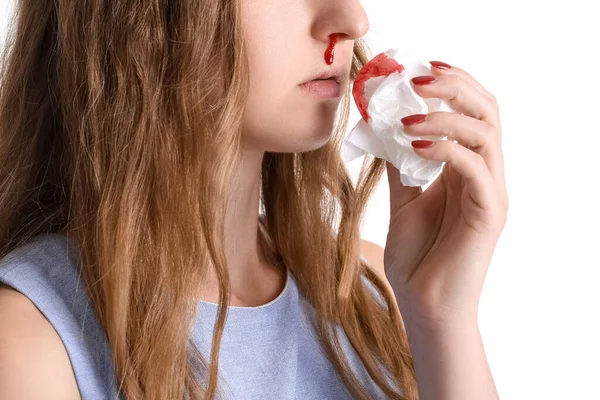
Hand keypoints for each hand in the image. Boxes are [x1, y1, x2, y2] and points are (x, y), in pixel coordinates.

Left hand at [383, 62, 507, 326]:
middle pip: (487, 111)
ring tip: (408, 114)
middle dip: (454, 87)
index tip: (416, 71)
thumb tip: (383, 129)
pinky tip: (415, 144)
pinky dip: (446, 148)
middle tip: (417, 79)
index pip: (471, 112)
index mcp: (467, 169)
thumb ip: (400, 165)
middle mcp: (485, 175)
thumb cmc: (417, 256)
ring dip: (446, 115)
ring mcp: (491, 192)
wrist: (425, 306)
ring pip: (486, 133)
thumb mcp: (404, 200)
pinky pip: (475, 167)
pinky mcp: (489, 213)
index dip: (450, 86)